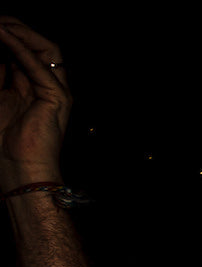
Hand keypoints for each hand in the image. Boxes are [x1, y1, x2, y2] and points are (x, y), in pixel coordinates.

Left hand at [0, 19, 67, 190]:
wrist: (18, 169)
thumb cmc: (5, 142)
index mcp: (32, 87)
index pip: (23, 51)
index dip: (7, 36)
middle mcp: (47, 86)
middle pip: (38, 45)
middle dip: (15, 27)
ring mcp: (55, 91)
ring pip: (46, 48)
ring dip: (21, 32)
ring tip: (0, 23)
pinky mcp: (57, 98)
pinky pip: (39, 65)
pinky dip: (20, 47)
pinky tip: (4, 35)